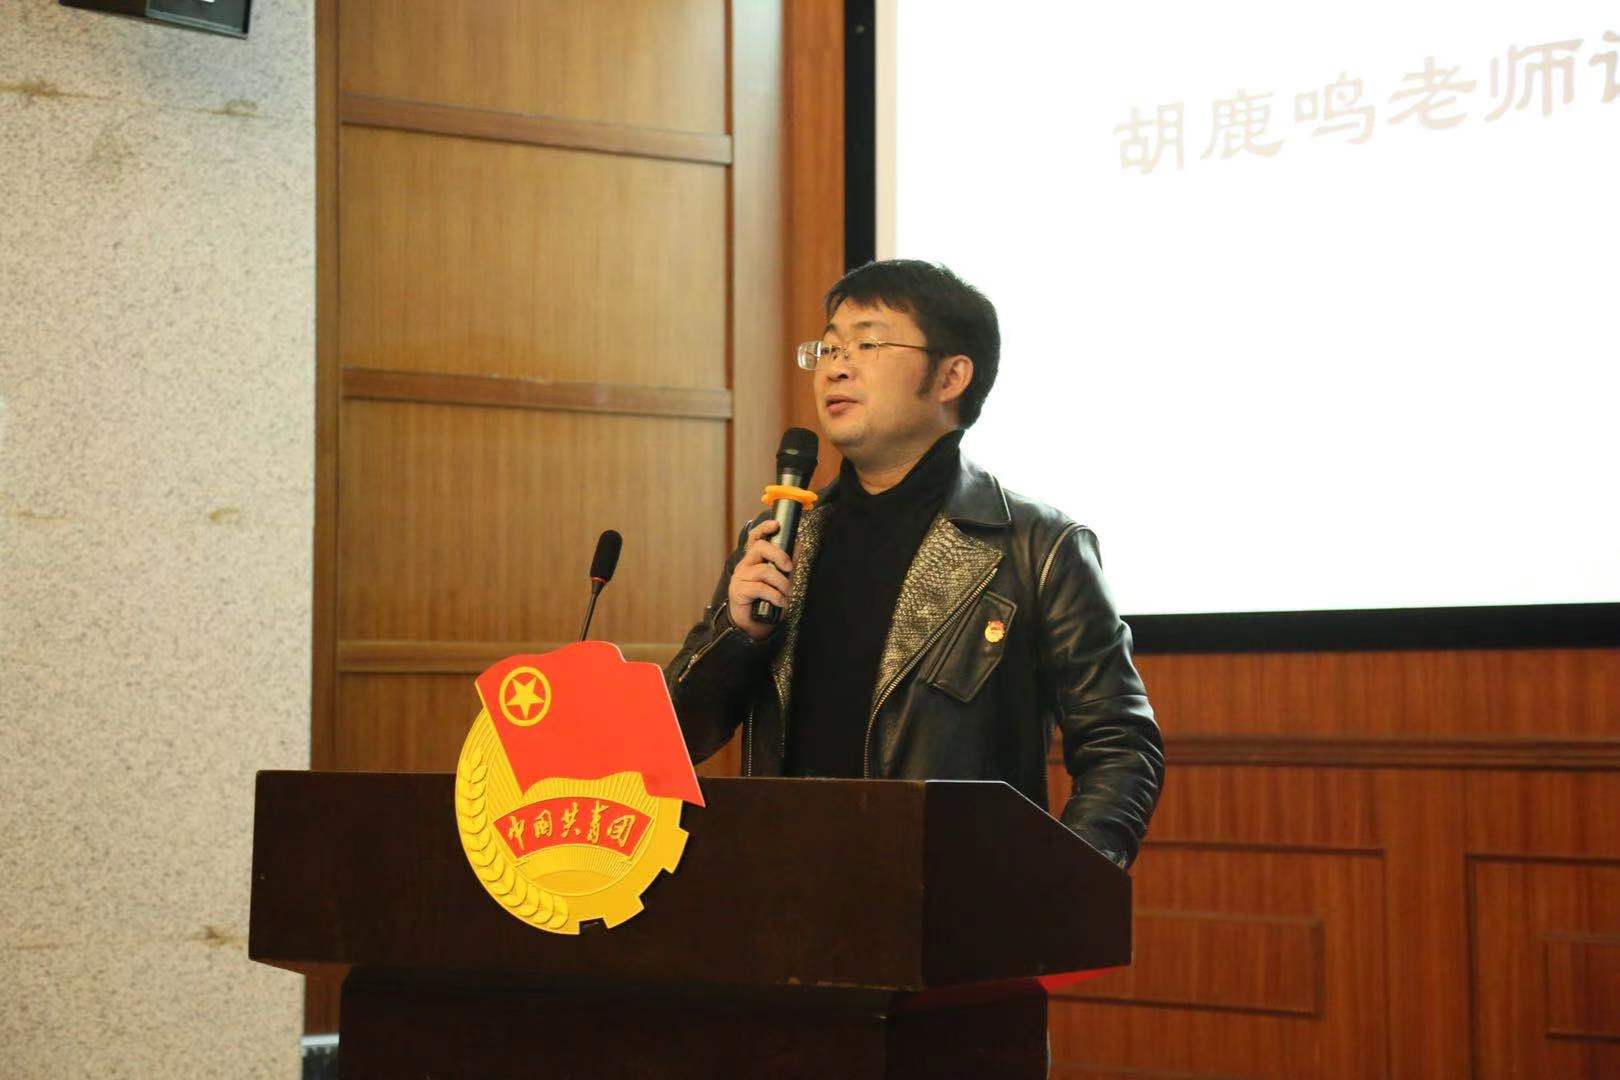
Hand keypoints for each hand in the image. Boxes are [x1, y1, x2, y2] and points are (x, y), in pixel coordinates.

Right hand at [726, 519, 794, 639]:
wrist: (752, 623)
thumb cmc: (765, 599)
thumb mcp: (779, 579)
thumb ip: (787, 563)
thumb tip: (798, 544)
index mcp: (754, 559)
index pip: (755, 538)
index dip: (764, 528)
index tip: (776, 525)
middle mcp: (745, 565)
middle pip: (760, 548)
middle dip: (779, 555)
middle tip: (789, 568)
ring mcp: (740, 577)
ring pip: (763, 570)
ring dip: (781, 583)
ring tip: (787, 593)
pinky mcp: (739, 591)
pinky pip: (760, 588)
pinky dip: (775, 596)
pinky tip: (781, 602)